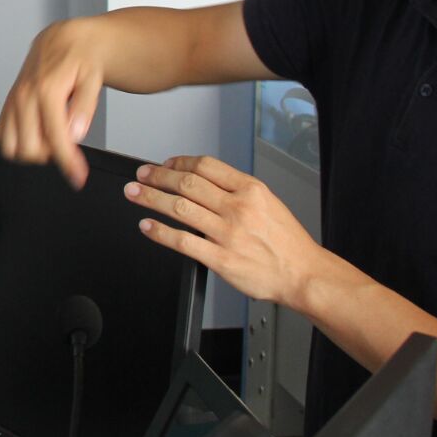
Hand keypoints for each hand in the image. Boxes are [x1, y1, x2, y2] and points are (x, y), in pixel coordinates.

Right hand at [0, 18, 104, 186]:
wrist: (63, 41)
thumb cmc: (80, 58)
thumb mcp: (93, 79)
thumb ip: (84, 107)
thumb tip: (75, 133)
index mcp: (47, 90)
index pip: (55, 139)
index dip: (68, 164)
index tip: (78, 177)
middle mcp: (24, 97)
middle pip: (29, 150)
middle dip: (50, 156)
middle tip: (67, 146)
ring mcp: (13, 102)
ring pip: (10, 147)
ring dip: (31, 152)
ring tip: (50, 140)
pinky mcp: (7, 105)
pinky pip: (1, 137)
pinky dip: (16, 144)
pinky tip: (36, 135)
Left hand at [124, 155, 327, 309]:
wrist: (303, 274)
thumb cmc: (287, 243)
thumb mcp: (269, 203)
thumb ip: (237, 192)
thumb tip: (204, 182)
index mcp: (250, 190)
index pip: (206, 166)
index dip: (178, 162)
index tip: (164, 164)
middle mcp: (238, 208)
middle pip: (187, 183)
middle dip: (158, 176)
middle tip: (141, 175)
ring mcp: (228, 233)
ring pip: (179, 208)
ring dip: (151, 198)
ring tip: (134, 194)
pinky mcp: (220, 258)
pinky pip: (182, 241)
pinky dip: (160, 232)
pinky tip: (147, 226)